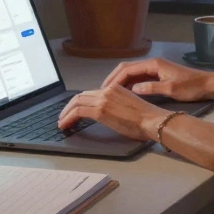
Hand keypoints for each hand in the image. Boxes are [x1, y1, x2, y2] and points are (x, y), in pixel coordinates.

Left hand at [56, 85, 170, 141]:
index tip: (73, 111)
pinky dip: (68, 117)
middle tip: (63, 117)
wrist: (152, 120)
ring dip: (66, 113)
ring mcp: (103, 99)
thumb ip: (114, 106)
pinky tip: (65, 125)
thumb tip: (105, 114)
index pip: (90, 93)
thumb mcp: (127, 107)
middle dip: (68, 107)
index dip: (78, 102)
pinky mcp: (100, 110)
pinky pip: (78, 112)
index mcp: (114, 88)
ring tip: (62, 122)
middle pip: (80, 96)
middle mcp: (107, 90)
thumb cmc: (146, 118)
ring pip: (76, 102)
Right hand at [101, 57, 212, 101]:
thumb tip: (133, 89)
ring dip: (120, 81)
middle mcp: (152, 63)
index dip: (115, 79)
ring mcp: (154, 69)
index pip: (128, 69)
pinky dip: (129, 84)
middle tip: (102, 91)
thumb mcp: (172, 89)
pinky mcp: (157, 75)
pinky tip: (125, 93)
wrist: (207, 84)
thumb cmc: (191, 86)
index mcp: (153, 64)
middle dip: (114, 78)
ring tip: (110, 93)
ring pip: (132, 73)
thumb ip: (152, 88)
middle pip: (127, 68)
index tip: (105, 89)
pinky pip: (138, 77)